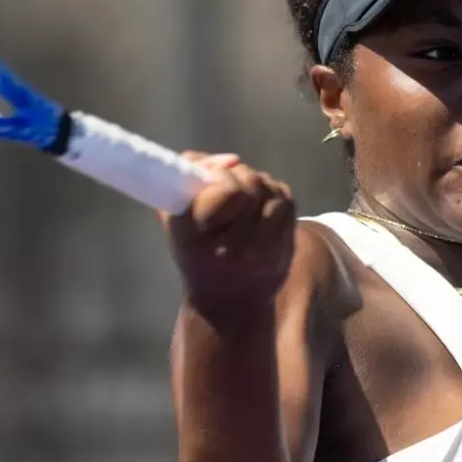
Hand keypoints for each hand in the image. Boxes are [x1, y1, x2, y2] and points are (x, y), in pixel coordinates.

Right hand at [161, 152, 295, 318]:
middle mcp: (232, 250)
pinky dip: (273, 192)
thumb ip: (186, 176)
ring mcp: (263, 252)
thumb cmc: (197, 252)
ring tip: (243, 194)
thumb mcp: (176, 218)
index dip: (221, 176)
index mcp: (194, 240)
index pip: (225, 189)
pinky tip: (260, 205)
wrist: (230, 302)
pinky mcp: (285, 248)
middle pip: (249, 184)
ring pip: (268, 189)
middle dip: (238, 174)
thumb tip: (232, 159)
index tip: (212, 180)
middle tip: (228, 182)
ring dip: (256, 182)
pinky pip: (284, 198)